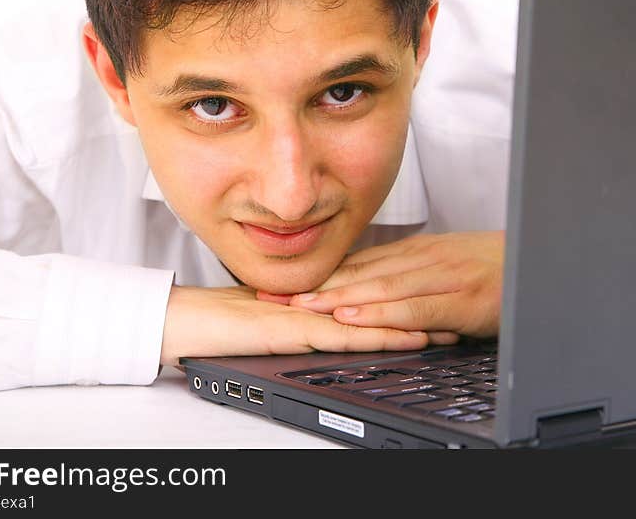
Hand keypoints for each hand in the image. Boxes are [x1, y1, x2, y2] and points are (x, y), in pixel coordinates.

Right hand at [159, 285, 431, 365]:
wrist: (182, 321)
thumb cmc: (218, 321)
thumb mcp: (268, 320)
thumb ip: (296, 317)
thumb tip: (319, 320)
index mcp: (310, 299)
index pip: (364, 295)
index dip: (400, 297)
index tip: (431, 301)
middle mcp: (314, 303)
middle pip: (375, 305)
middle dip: (415, 309)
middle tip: (453, 312)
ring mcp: (307, 315)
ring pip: (370, 318)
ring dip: (410, 324)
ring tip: (446, 330)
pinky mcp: (297, 331)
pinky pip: (349, 336)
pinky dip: (382, 337)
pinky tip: (408, 340)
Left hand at [258, 232, 503, 338]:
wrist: (543, 261)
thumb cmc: (497, 266)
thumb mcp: (448, 264)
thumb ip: (413, 275)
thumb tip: (376, 290)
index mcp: (418, 250)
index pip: (360, 262)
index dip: (320, 274)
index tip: (286, 283)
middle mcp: (423, 258)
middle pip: (360, 272)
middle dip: (315, 284)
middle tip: (276, 294)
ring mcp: (441, 274)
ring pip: (380, 286)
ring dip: (337, 296)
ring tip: (301, 305)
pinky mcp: (460, 296)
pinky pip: (413, 305)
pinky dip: (380, 312)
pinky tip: (355, 316)